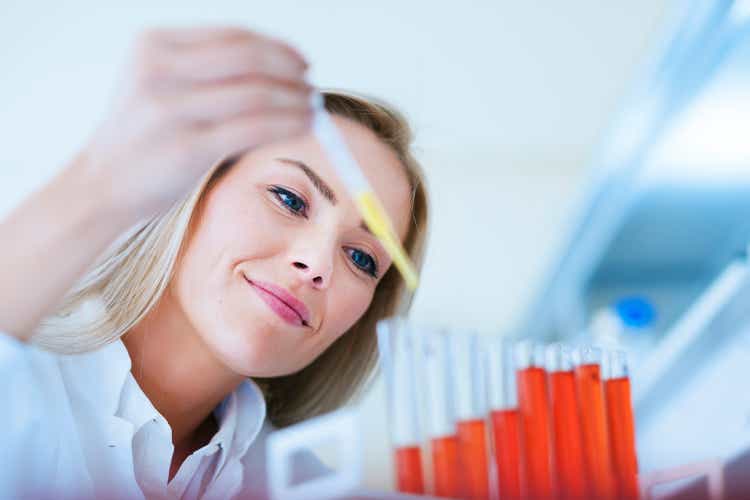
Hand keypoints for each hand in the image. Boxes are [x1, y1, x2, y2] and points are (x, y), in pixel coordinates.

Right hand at [80, 26, 312, 222]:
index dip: (276, 47)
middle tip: (311, 84)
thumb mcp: (159, 86)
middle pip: (248, 58)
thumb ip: (204, 70)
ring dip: (294, 98)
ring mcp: (171, 109)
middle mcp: (158, 69)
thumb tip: (277, 66)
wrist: (101, 185)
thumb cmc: (142, 136)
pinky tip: (303, 125)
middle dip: (289, 70)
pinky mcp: (187, 148)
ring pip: (256, 93)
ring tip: (312, 107)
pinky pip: (253, 127)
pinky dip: (287, 123)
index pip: (232, 36)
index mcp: (153, 45)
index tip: (301, 62)